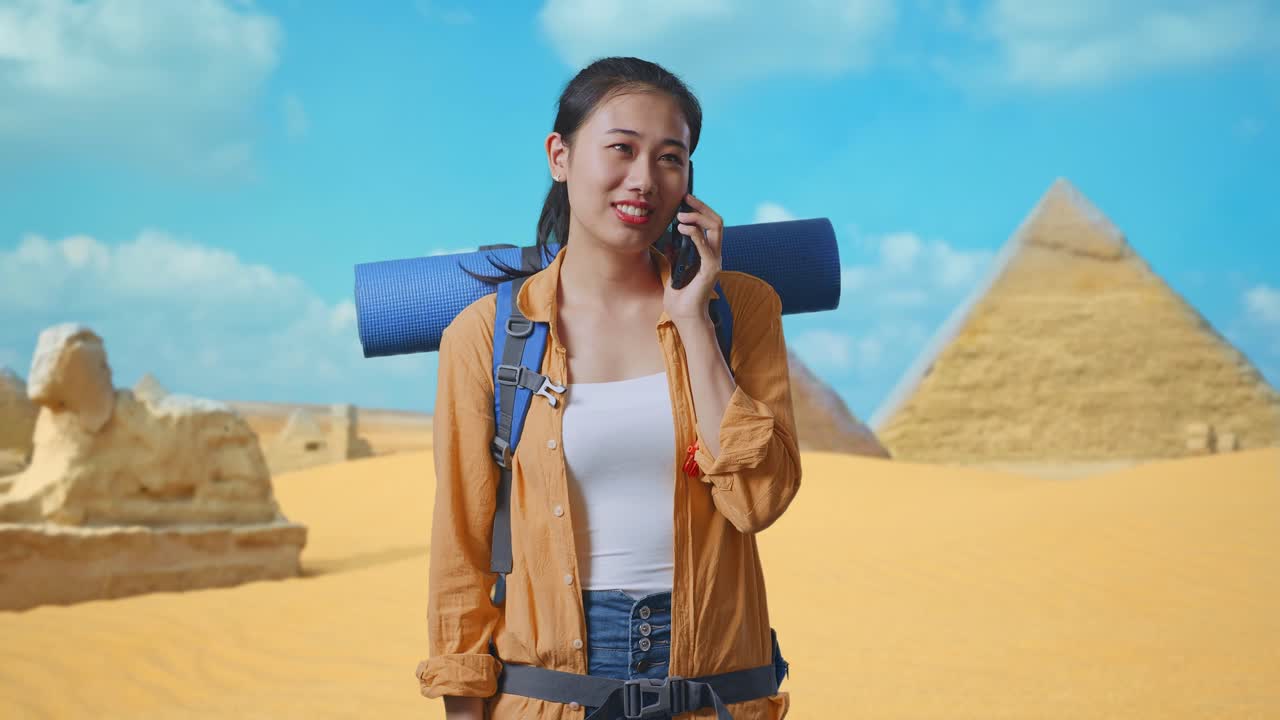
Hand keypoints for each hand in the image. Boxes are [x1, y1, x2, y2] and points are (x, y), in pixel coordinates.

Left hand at [663, 192, 723, 322]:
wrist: (684, 317)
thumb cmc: (680, 297)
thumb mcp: (673, 270)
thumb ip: (675, 255)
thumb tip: (669, 240)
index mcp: (707, 254)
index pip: (710, 225)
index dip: (700, 210)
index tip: (685, 201)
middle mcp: (714, 255)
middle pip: (716, 222)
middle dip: (701, 207)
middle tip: (686, 199)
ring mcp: (714, 261)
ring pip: (715, 228)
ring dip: (698, 217)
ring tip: (681, 215)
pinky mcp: (710, 269)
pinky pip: (706, 246)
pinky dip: (696, 234)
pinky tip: (682, 228)